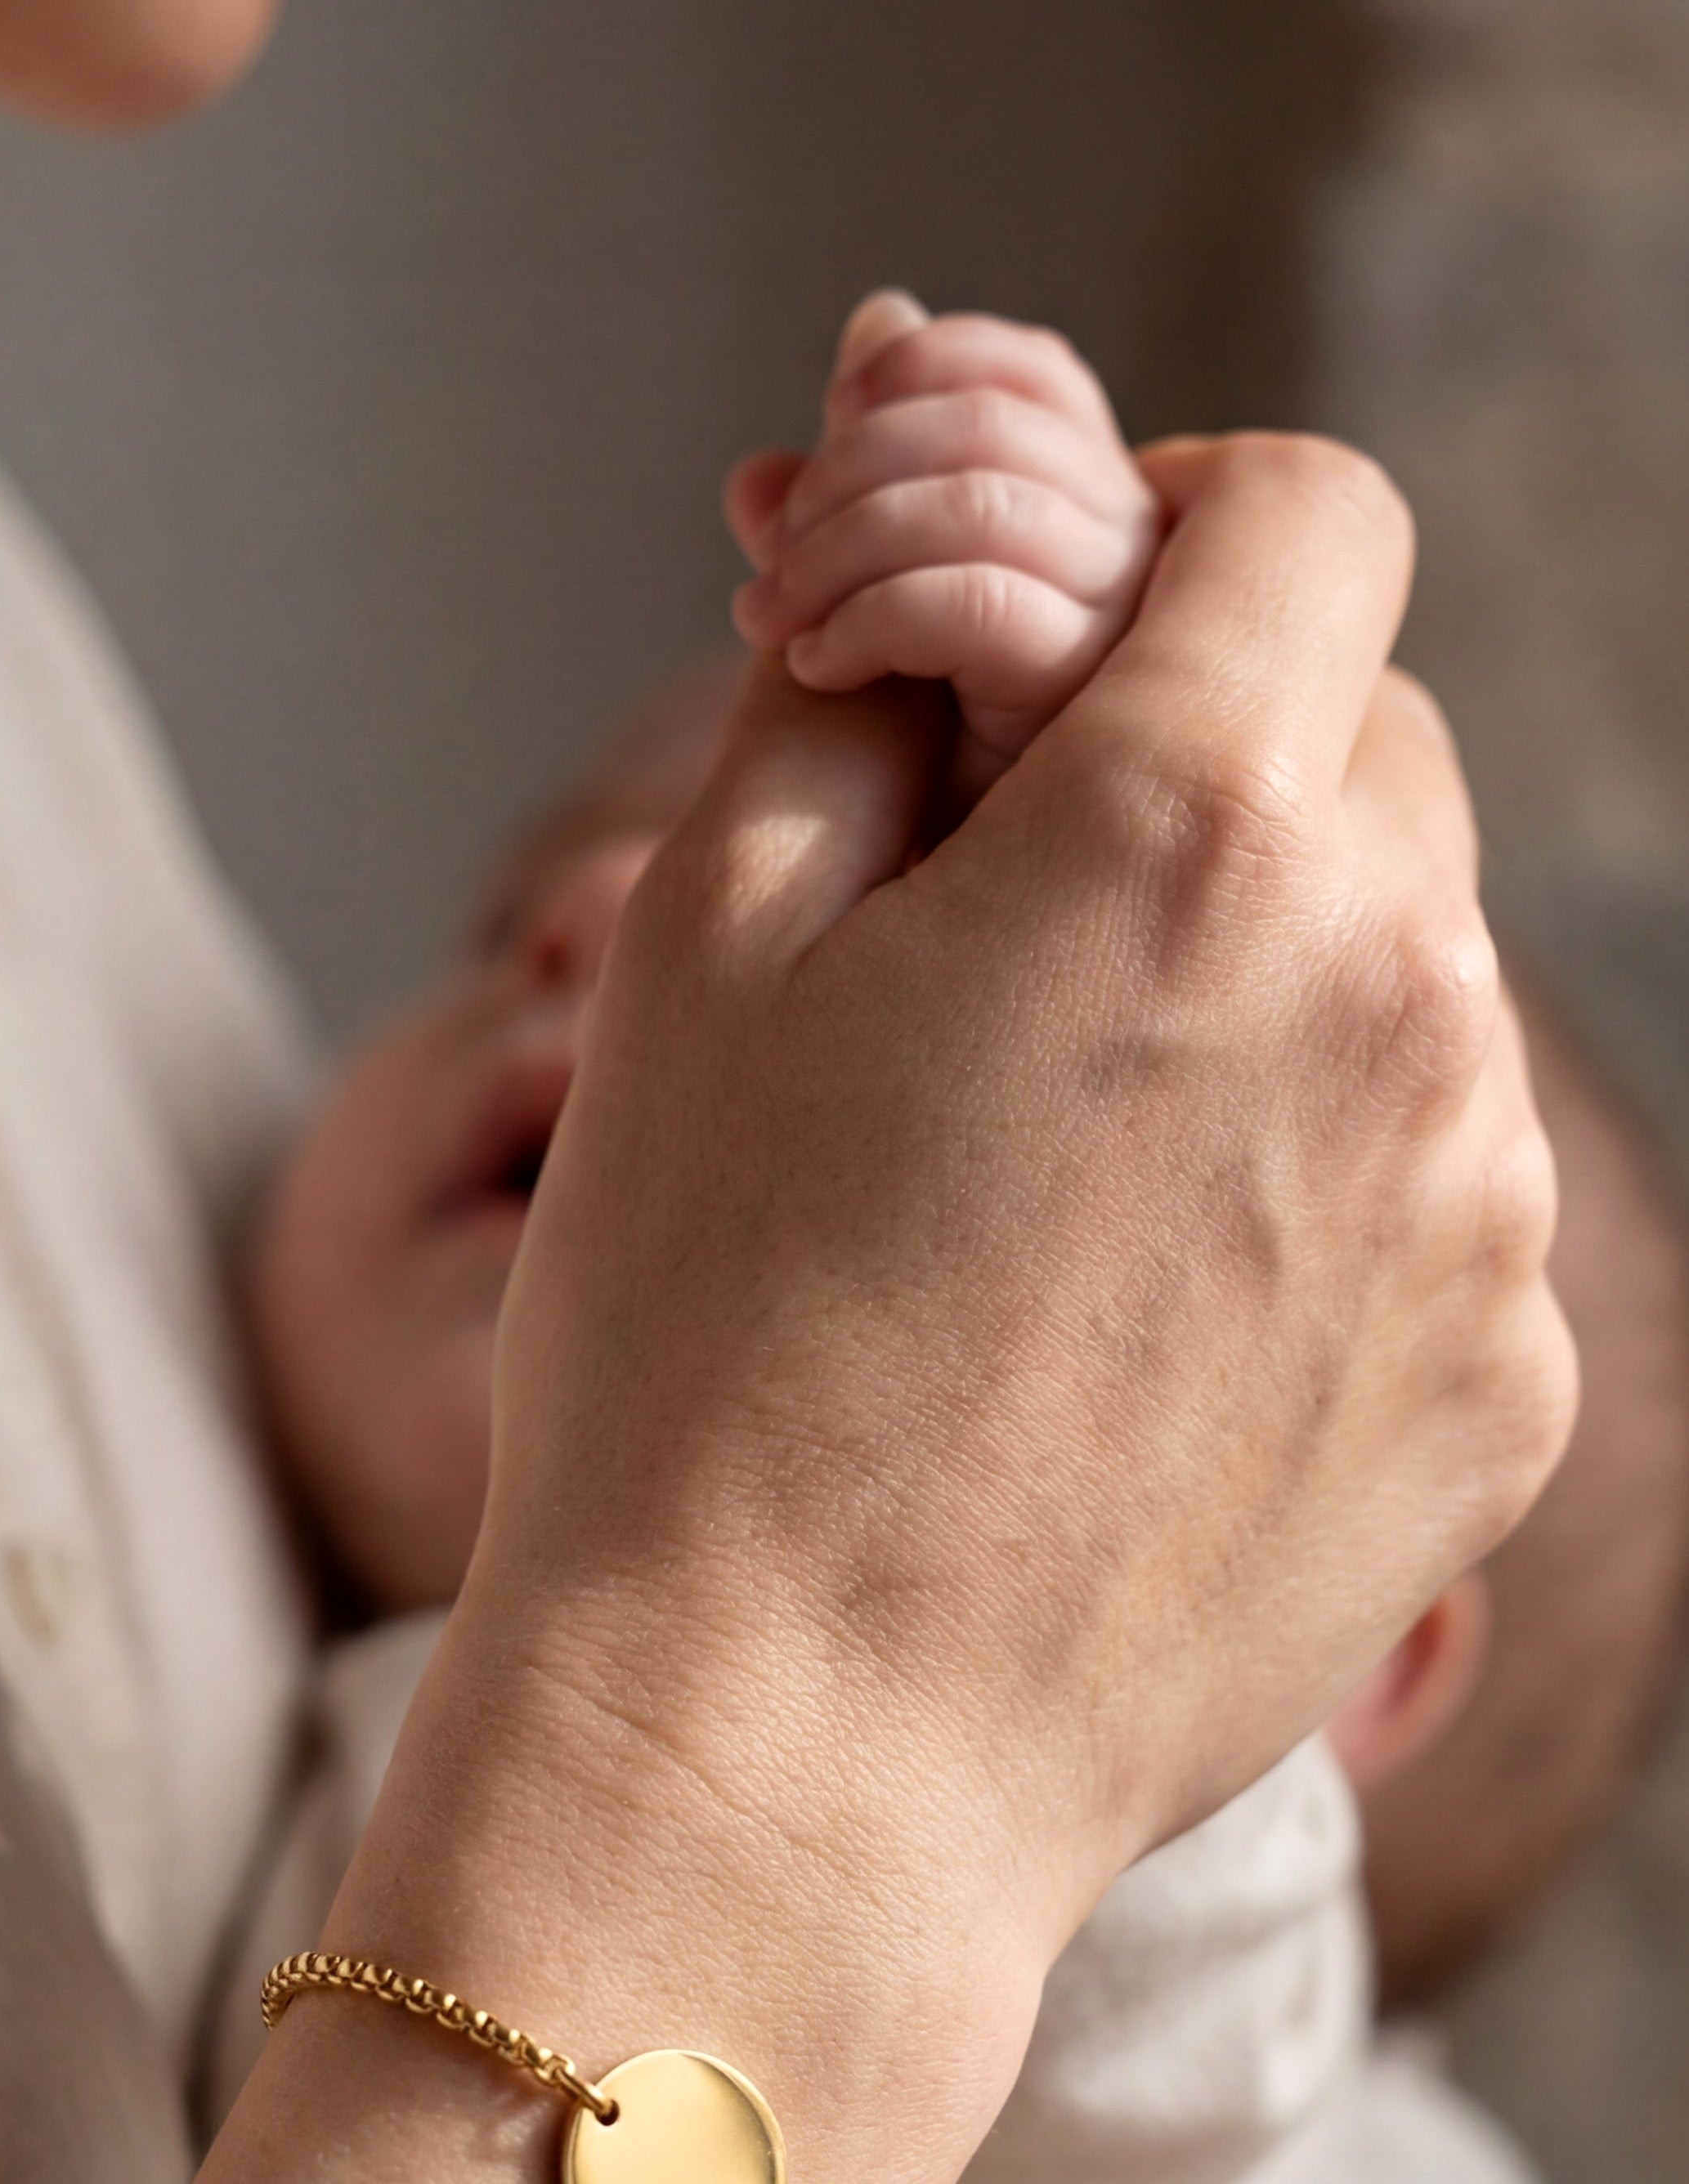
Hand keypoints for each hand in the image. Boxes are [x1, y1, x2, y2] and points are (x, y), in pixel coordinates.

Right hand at [452, 433, 1573, 2170]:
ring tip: (1041, 1195)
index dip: (1169, 532)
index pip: (1301, 514)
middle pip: (1366, 746)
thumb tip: (907, 410)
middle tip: (995, 948)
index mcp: (1195, 834)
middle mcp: (1408, 999)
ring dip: (1262, 1001)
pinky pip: (1440, 1202)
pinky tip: (1127, 1339)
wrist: (782, 1762)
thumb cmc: (693, 1354)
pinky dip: (1317, 1205)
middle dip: (1200, 781)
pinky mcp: (1501, 1401)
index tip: (1053, 648)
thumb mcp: (697, 945)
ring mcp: (1485, 1221)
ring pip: (1412, 980)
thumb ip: (847, 650)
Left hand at [727, 295, 1160, 803]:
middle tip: (768, 555)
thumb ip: (853, 493)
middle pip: (1007, 429)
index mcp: (1083, 543)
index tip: (826, 418)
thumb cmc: (871, 819)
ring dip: (845, 537)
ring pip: (992, 503)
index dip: (921, 368)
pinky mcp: (1088, 733)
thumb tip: (875, 318)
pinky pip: (986, 603)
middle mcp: (1135, 588)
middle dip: (854, 464)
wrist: (866, 989)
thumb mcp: (848, 626)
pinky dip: (875, 611)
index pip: (1036, 385)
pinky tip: (816, 666)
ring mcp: (1124, 661)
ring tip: (771, 617)